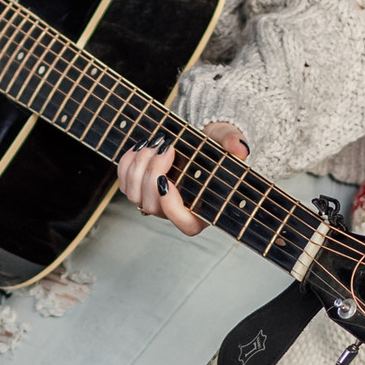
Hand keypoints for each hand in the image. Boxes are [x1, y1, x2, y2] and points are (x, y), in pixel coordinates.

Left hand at [118, 121, 247, 235]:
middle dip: (153, 174)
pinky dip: (128, 164)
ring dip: (140, 167)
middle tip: (166, 147)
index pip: (186, 226)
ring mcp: (156, 202)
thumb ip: (233, 142)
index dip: (172, 209)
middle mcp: (177, 211)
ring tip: (155, 143)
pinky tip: (141, 147)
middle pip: (154, 207)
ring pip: (135, 196)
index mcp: (204, 209)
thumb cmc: (214, 144)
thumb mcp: (225, 139)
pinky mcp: (139, 189)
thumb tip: (239, 148)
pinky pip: (124, 183)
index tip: (166, 182)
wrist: (195, 138)